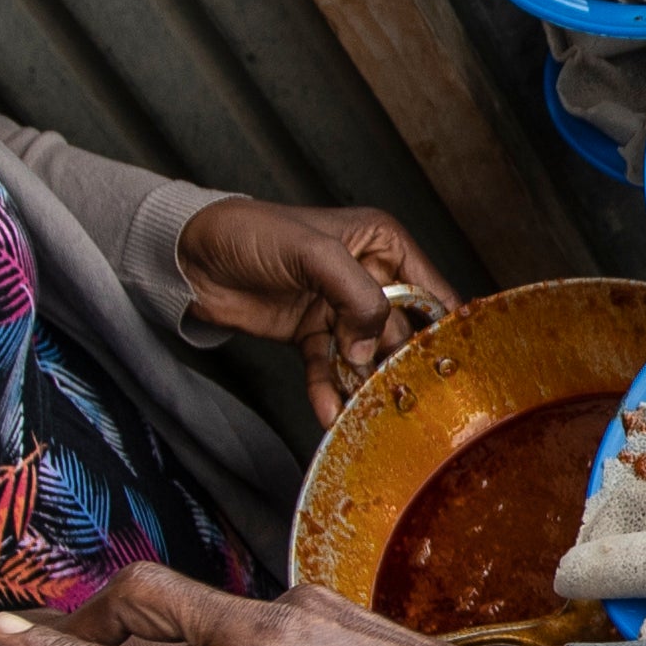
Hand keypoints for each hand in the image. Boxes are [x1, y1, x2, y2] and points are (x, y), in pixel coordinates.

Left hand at [177, 198, 465, 424]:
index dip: (443, 326)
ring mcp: (339, 309)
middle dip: (400, 364)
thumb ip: (357, 296)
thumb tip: (372, 348)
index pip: (430, 288)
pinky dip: (328, 390)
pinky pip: (328, 369)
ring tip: (368, 412)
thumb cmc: (254, 233)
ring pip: (365, 355)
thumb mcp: (315, 253)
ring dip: (364, 383)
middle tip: (404, 396)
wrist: (193, 257)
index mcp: (382, 243)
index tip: (453, 364)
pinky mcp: (313, 335)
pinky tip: (329, 411)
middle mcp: (369, 276)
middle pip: (402, 330)